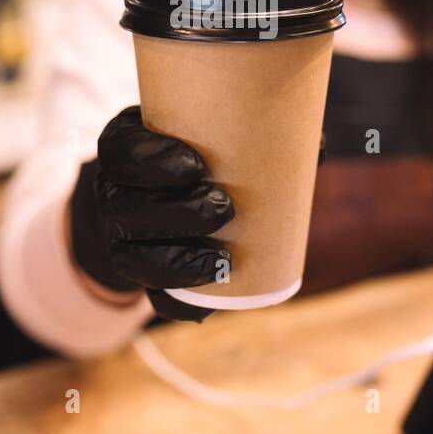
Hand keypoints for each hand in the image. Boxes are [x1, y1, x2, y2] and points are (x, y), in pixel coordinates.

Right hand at [69, 106, 233, 322]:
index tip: (196, 165)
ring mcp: (120, 238)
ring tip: (222, 258)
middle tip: (224, 207)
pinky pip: (150, 296)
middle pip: (126, 207)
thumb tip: (320, 139)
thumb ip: (253, 130)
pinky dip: (178, 302)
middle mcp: (112, 193)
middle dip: (174, 212)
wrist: (155, 196)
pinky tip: (206, 304)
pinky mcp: (139, 275)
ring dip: (176, 260)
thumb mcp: (204, 132)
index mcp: (124, 149)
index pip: (119, 151)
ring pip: (132, 256)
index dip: (150, 160)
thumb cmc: (194, 154)